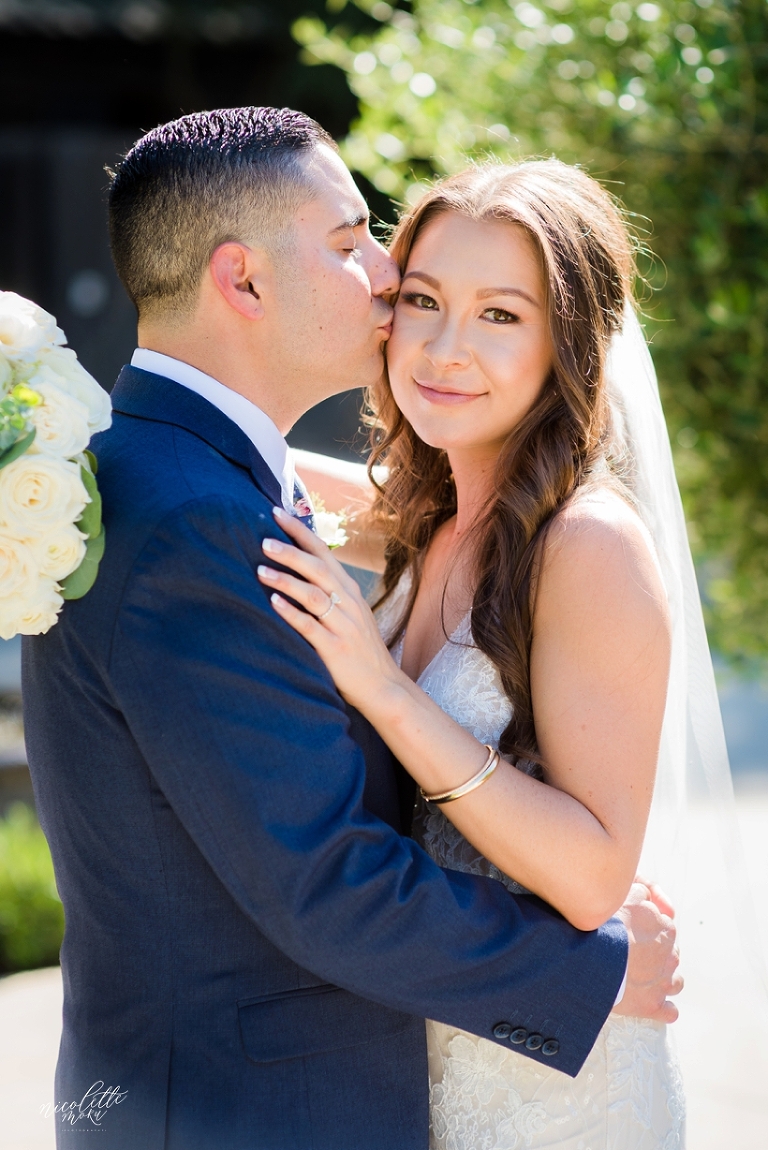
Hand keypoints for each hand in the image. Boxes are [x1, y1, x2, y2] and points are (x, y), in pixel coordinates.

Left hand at [257, 508, 405, 712]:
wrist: (383, 686)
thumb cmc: (359, 649)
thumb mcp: (349, 613)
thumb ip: (328, 592)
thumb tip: (297, 570)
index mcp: (348, 590)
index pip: (323, 552)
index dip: (299, 531)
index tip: (276, 512)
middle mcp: (348, 603)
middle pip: (318, 568)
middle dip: (290, 552)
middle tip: (263, 541)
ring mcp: (343, 625)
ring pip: (313, 595)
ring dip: (286, 580)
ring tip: (260, 570)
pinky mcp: (336, 649)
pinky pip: (311, 627)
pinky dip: (291, 614)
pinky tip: (273, 604)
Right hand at [613, 879, 682, 1022]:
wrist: (593, 961)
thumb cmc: (605, 927)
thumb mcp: (624, 896)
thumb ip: (640, 892)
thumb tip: (646, 895)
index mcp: (666, 928)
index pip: (664, 925)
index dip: (646, 927)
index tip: (630, 929)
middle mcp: (670, 956)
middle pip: (669, 953)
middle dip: (655, 953)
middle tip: (630, 952)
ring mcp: (663, 983)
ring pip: (674, 980)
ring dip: (661, 978)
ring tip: (640, 977)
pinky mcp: (654, 1006)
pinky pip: (669, 1011)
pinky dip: (663, 1007)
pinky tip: (649, 1001)